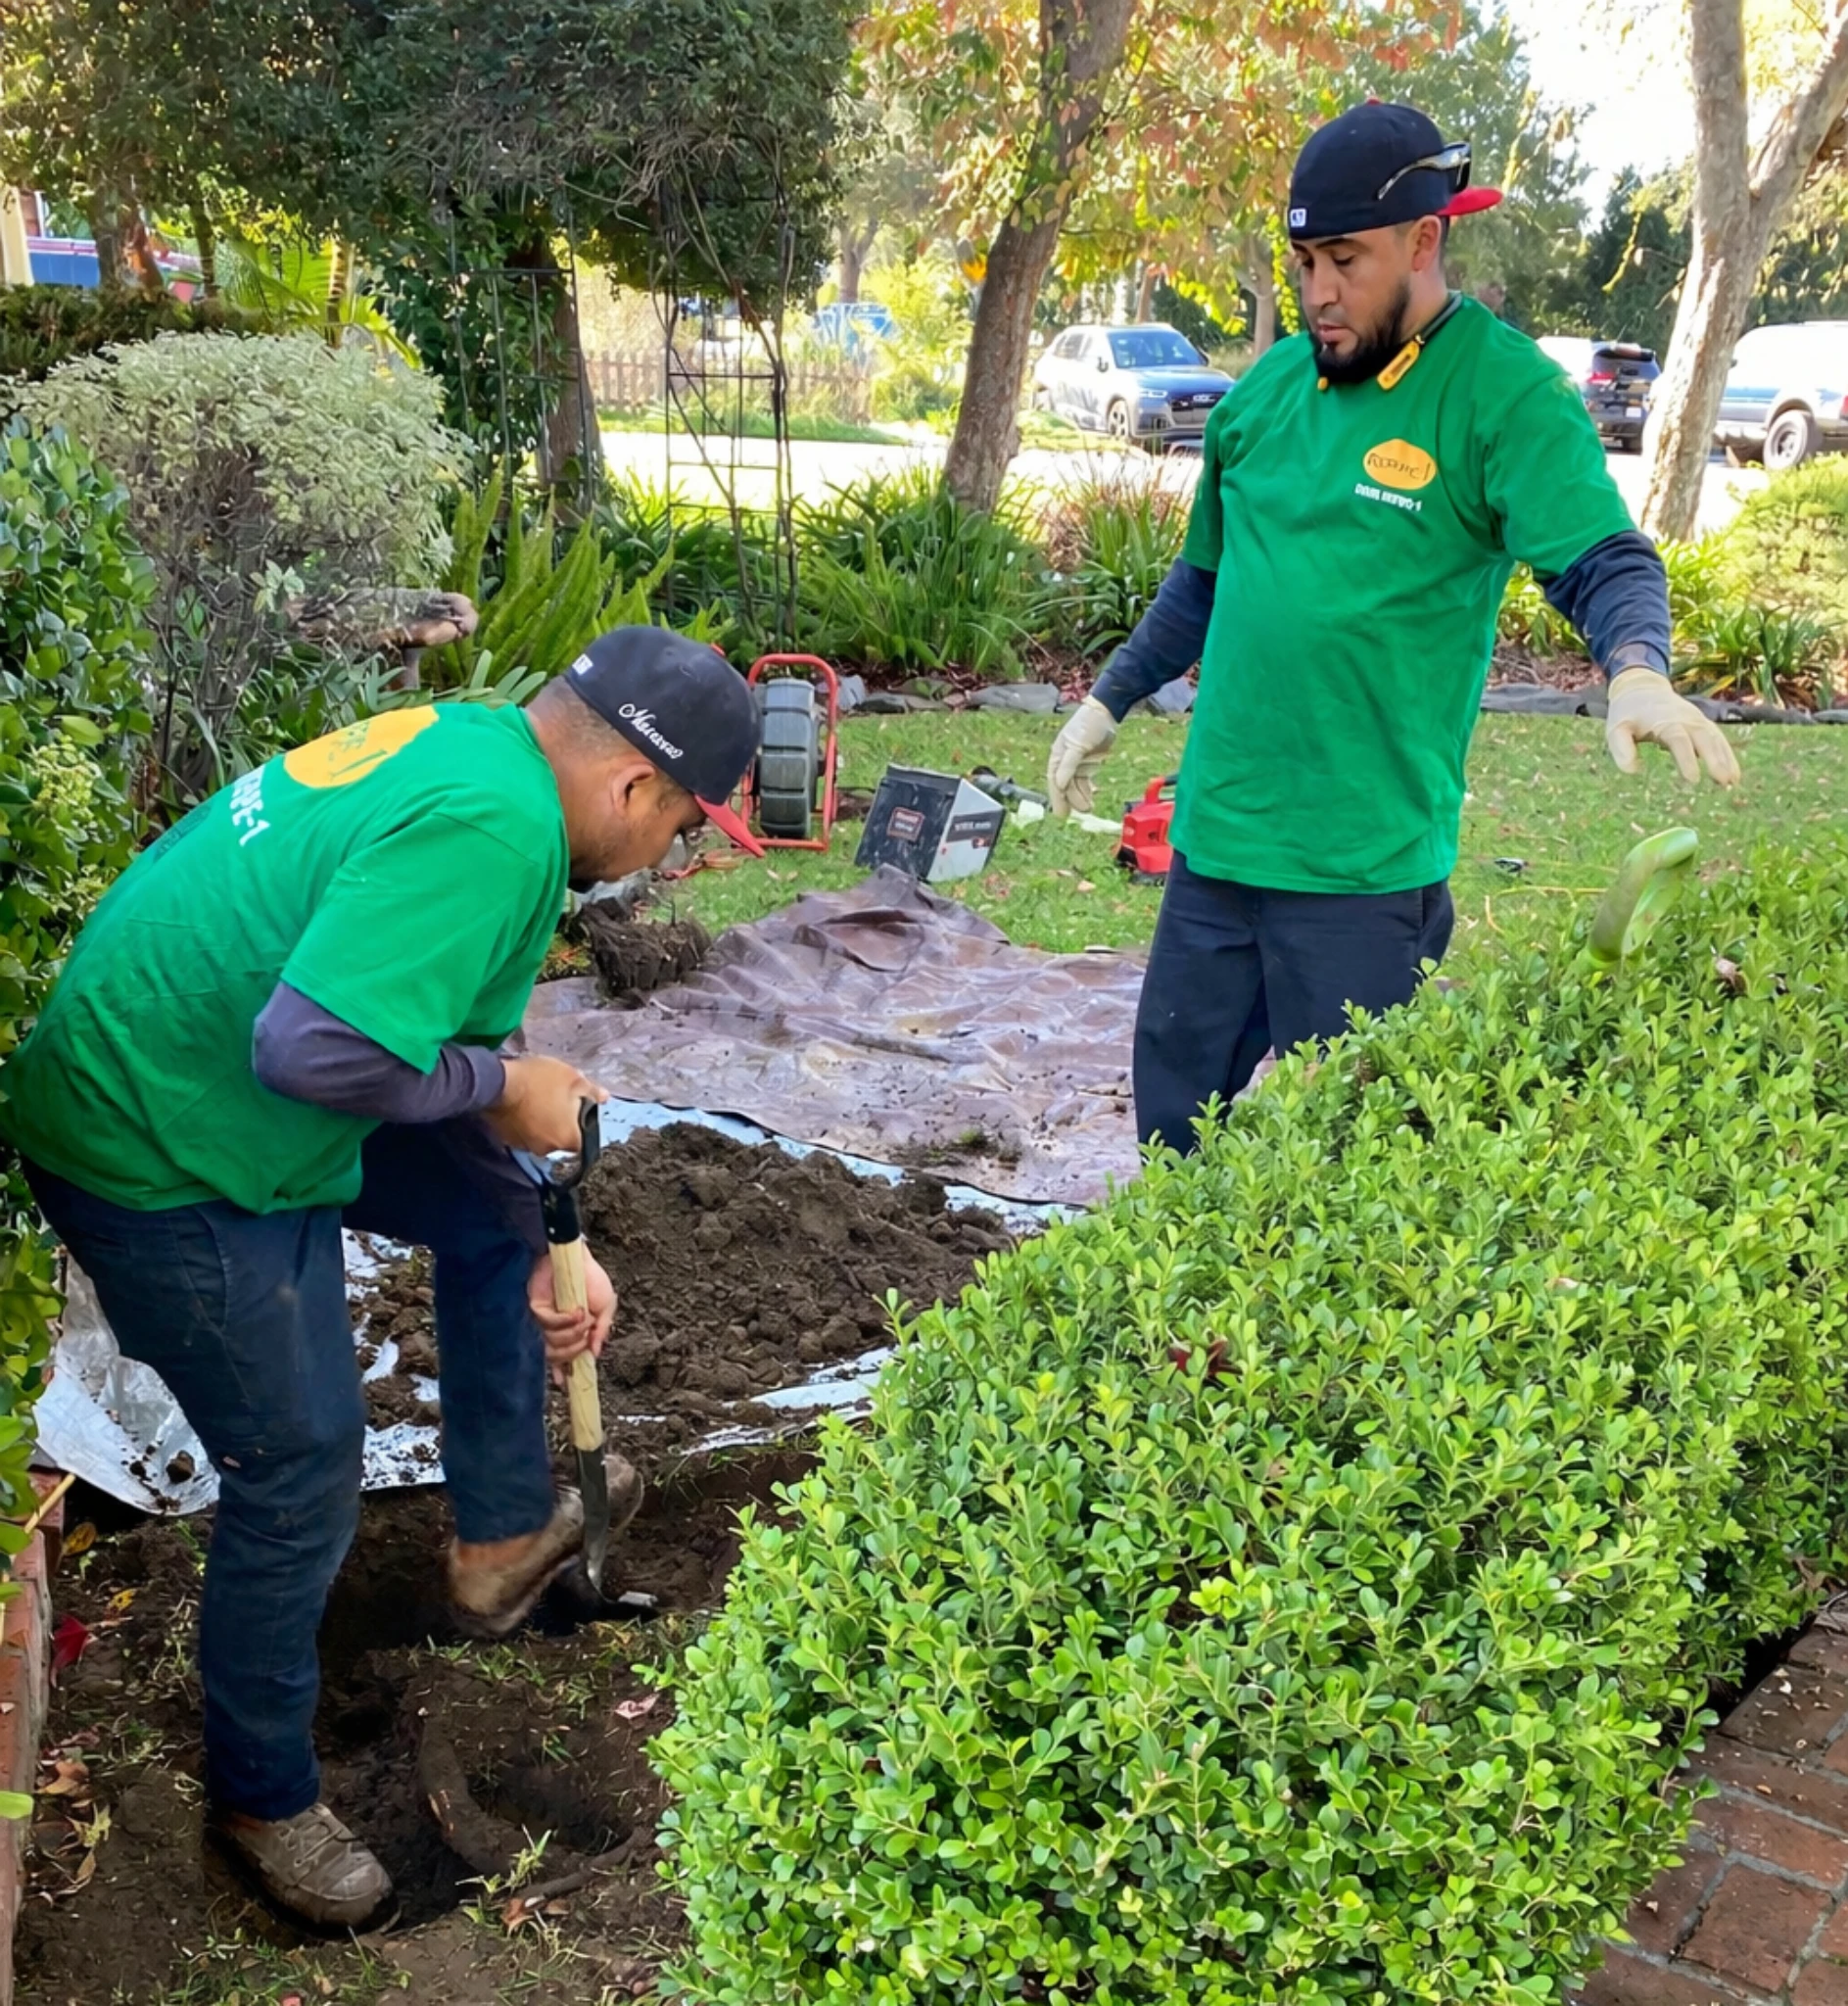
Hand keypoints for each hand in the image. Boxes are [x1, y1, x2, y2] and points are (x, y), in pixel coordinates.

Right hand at [485, 1056, 607, 1155]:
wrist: (496, 1083)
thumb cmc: (540, 1081)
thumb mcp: (571, 1078)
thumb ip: (591, 1091)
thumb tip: (605, 1098)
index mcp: (569, 1139)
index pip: (583, 1140)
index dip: (581, 1124)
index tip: (576, 1109)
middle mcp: (548, 1150)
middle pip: (560, 1139)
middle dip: (560, 1123)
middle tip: (555, 1101)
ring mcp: (525, 1147)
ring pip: (540, 1136)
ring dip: (541, 1124)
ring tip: (536, 1102)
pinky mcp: (506, 1140)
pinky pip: (522, 1134)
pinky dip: (524, 1124)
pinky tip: (521, 1107)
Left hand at [529, 1249, 616, 1384]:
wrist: (577, 1255)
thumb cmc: (589, 1277)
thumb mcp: (606, 1306)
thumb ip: (602, 1330)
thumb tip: (595, 1352)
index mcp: (568, 1330)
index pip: (561, 1358)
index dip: (563, 1371)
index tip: (568, 1381)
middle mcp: (553, 1328)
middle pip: (558, 1356)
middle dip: (575, 1350)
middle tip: (587, 1336)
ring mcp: (543, 1320)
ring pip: (552, 1344)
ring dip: (572, 1335)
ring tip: (584, 1318)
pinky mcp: (535, 1308)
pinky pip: (548, 1325)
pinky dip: (565, 1322)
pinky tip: (576, 1312)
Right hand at [1047, 697, 1118, 816]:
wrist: (1104, 712)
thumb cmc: (1088, 725)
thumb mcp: (1077, 745)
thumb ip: (1068, 765)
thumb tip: (1060, 785)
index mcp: (1058, 756)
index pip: (1055, 782)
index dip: (1058, 798)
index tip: (1061, 813)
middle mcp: (1065, 762)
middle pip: (1066, 786)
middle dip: (1072, 800)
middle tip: (1080, 813)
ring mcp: (1076, 763)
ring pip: (1076, 785)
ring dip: (1081, 797)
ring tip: (1089, 808)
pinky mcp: (1088, 763)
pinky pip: (1084, 781)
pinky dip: (1087, 790)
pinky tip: (1091, 797)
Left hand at [1605, 666, 1740, 787]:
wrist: (1641, 689)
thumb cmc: (1627, 714)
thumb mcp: (1616, 728)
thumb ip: (1621, 747)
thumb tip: (1632, 771)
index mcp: (1665, 721)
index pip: (1679, 741)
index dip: (1687, 759)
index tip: (1693, 779)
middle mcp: (1686, 719)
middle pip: (1704, 738)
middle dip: (1715, 759)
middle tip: (1724, 781)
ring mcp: (1697, 720)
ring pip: (1715, 738)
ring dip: (1726, 759)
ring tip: (1732, 782)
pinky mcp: (1702, 723)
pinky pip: (1718, 738)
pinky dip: (1727, 754)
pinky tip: (1733, 774)